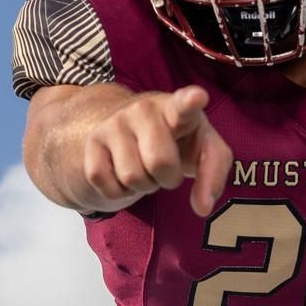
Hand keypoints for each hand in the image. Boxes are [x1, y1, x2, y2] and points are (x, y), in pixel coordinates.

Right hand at [75, 85, 233, 215]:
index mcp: (176, 108)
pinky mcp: (93, 144)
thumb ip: (212, 175)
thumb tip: (203, 208)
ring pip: (132, 178)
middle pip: (159, 162)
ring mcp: (114, 124)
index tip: (197, 97)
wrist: (130, 131)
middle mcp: (143, 109)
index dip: (190, 102)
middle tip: (167, 167)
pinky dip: (121, 192)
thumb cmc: (178, 141)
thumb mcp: (203, 150)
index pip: (183, 105)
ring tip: (146, 167)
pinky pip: (110, 187)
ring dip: (145, 185)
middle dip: (168, 177)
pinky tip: (124, 173)